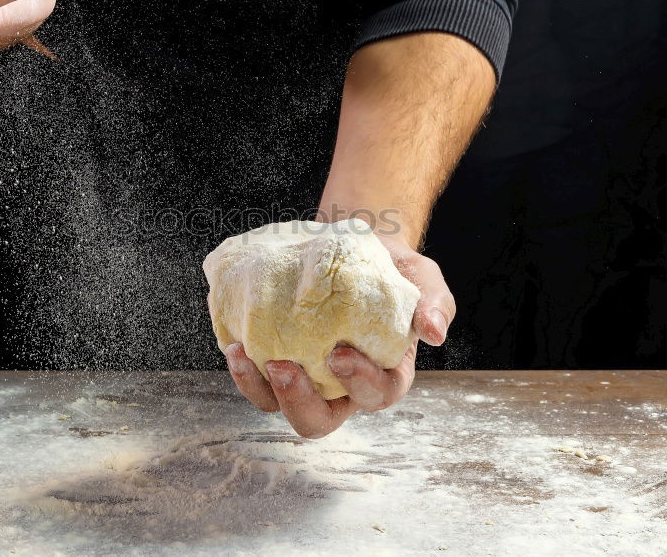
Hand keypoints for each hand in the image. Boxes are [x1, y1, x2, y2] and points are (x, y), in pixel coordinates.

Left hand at [224, 236, 453, 437]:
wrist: (352, 247)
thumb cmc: (392, 270)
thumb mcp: (422, 279)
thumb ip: (433, 303)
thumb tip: (434, 332)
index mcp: (382, 376)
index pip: (377, 393)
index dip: (359, 383)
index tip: (339, 354)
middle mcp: (341, 389)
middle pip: (319, 420)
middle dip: (299, 402)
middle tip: (284, 366)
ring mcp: (306, 379)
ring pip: (279, 405)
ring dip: (259, 389)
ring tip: (243, 355)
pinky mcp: (275, 361)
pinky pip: (256, 380)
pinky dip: (242, 369)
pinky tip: (233, 344)